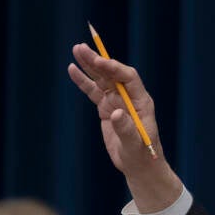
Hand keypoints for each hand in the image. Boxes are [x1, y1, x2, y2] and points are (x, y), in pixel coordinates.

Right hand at [68, 43, 181, 212]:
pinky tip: (72, 69)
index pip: (129, 78)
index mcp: (142, 102)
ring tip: (76, 49)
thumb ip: (126, 129)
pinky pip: (93, 91)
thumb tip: (116, 112)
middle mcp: (130, 98)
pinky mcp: (106, 109)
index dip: (115, 69)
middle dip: (98, 61)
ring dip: (89, 65)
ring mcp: (117, 102)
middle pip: (113, 74)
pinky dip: (83, 81)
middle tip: (81, 48)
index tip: (100, 62)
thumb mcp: (134, 145)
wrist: (138, 166)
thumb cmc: (141, 156)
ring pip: (102, 80)